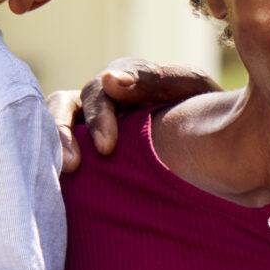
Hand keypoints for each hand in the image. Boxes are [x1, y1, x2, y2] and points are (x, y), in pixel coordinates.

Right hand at [49, 59, 221, 171]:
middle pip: (65, 107)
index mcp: (125, 81)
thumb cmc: (204, 111)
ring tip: (64, 176)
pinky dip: (51, 164)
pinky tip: (57, 189)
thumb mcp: (189, 88)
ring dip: (52, 148)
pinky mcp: (86, 153)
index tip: (107, 148)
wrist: (218, 144)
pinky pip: (57, 153)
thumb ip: (155, 80)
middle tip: (75, 166)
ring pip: (51, 127)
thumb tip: (109, 80)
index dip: (98, 118)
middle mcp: (101, 101)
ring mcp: (88, 125)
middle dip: (64, 134)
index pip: (99, 92)